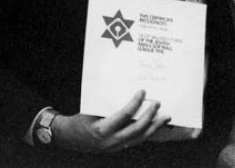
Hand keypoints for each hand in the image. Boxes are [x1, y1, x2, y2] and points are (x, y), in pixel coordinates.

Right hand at [51, 90, 169, 153]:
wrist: (68, 139)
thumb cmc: (79, 120)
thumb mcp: (90, 109)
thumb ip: (107, 103)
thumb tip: (125, 87)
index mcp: (101, 130)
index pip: (123, 116)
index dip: (135, 104)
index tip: (142, 92)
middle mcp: (110, 141)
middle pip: (136, 130)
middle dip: (150, 117)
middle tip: (158, 104)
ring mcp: (115, 147)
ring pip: (139, 138)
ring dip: (154, 127)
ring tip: (166, 117)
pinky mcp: (118, 148)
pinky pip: (136, 141)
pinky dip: (148, 132)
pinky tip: (155, 125)